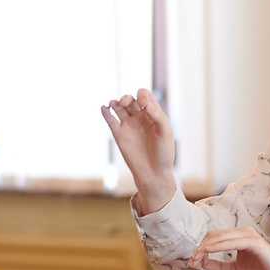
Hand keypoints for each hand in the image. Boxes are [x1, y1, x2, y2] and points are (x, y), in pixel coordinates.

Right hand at [100, 89, 179, 216]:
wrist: (153, 173)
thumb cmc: (164, 153)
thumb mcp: (166, 133)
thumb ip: (157, 116)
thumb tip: (145, 104)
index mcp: (153, 114)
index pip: (145, 96)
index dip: (142, 96)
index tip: (144, 105)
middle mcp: (140, 117)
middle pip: (130, 100)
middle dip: (127, 98)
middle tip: (125, 102)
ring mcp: (128, 126)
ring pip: (119, 108)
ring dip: (116, 103)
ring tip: (114, 103)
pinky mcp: (119, 135)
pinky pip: (110, 120)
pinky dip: (106, 113)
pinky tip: (104, 108)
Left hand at [189, 228, 269, 269]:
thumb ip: (219, 266)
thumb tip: (202, 263)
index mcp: (238, 237)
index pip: (213, 238)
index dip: (201, 249)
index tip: (192, 262)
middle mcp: (242, 232)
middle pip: (213, 236)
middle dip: (200, 249)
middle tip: (191, 262)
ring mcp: (248, 235)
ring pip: (220, 238)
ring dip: (205, 249)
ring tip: (195, 260)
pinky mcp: (253, 241)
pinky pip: (232, 242)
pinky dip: (218, 246)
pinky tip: (207, 252)